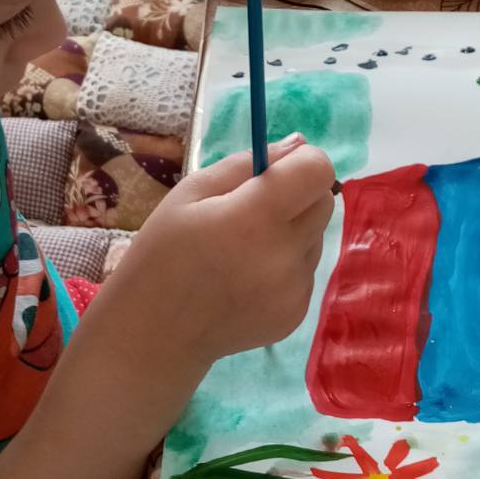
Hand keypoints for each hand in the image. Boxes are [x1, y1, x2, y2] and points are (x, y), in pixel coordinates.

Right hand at [132, 133, 336, 362]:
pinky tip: (247, 278)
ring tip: (244, 250)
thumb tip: (300, 144)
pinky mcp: (297, 314)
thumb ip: (248, 164)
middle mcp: (284, 256)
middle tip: (256, 209)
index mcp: (254, 219)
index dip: (301, 163)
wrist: (154, 334)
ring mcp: (294, 290)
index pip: (317, 172)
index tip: (275, 171)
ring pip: (316, 238)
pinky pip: (306, 271)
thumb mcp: (192, 193)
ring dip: (292, 232)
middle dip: (299, 195)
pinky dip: (286, 266)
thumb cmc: (162, 254)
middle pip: (324, 202)